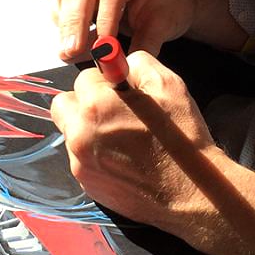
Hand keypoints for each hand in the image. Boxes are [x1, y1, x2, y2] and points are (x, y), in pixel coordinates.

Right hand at [50, 0, 195, 59]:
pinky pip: (64, 1)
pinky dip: (63, 22)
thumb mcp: (164, 26)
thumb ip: (145, 45)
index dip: (104, 19)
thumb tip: (126, 67)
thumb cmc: (169, 6)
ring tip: (69, 53)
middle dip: (76, 24)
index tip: (102, 46)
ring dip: (66, 27)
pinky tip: (71, 42)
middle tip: (72, 51)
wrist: (168, 1)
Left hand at [50, 50, 220, 239]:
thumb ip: (138, 63)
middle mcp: (80, 133)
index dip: (106, 82)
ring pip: (72, 133)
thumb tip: (121, 62)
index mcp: (96, 105)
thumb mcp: (168, 84)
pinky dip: (97, 154)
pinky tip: (125, 159)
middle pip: (64, 105)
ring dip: (90, 129)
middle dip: (85, 102)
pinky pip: (81, 158)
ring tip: (124, 138)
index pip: (84, 77)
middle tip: (113, 111)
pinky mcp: (87, 183)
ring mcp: (80, 162)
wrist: (189, 191)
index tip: (123, 92)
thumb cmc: (181, 138)